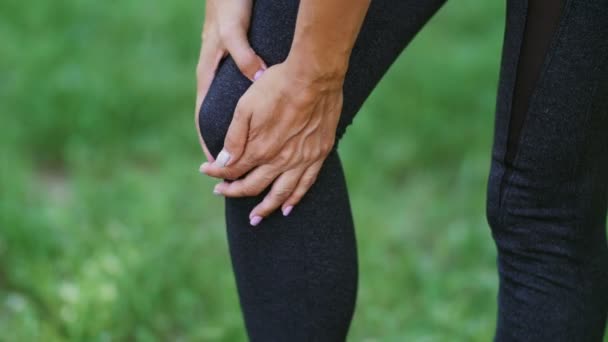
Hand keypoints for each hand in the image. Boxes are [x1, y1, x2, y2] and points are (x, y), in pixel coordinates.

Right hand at [195, 0, 266, 160]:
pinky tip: (261, 128)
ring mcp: (225, 76)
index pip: (202, 117)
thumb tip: (256, 78)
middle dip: (223, 148)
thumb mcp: (233, 31)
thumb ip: (243, 55)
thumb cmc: (228, 7)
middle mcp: (216, 80)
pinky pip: (242, 101)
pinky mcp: (238, 69)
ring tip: (248, 160)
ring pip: (230, 115)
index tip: (214, 168)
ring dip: (236, 138)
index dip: (207, 143)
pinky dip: (248, 119)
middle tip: (233, 173)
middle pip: (218, 121)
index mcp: (208, 75)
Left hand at [200, 58, 345, 225]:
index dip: (217, 173)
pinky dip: (295, 199)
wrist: (314, 75)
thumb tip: (223, 163)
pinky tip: (288, 208)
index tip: (206, 170)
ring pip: (281, 193)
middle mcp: (280, 160)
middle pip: (253, 186)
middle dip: (234, 192)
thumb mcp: (246, 106)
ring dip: (265, 208)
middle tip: (222, 194)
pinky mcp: (319, 154)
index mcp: (260, 149)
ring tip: (255, 219)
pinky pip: (306, 185)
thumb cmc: (277, 85)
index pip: (233, 170)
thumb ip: (234, 138)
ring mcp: (302, 159)